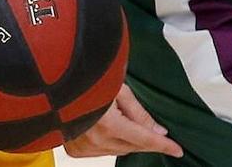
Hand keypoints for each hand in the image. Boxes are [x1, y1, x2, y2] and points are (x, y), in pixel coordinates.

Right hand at [63, 84, 182, 157]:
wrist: (53, 83)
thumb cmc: (87, 78)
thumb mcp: (118, 89)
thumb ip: (138, 112)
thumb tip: (158, 129)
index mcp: (108, 124)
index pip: (144, 139)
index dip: (163, 145)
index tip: (177, 150)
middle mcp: (95, 141)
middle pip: (132, 147)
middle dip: (147, 140)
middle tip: (157, 132)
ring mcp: (84, 148)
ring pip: (118, 151)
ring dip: (129, 141)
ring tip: (127, 122)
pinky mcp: (75, 150)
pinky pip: (102, 152)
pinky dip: (112, 143)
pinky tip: (111, 129)